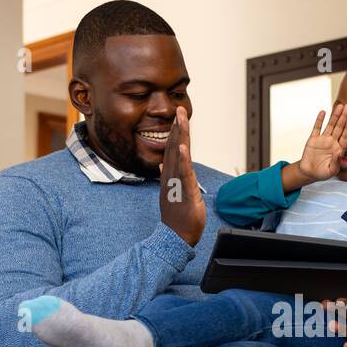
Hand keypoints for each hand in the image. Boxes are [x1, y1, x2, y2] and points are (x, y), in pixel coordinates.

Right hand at [159, 107, 205, 245]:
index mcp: (170, 176)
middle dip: (178, 127)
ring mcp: (177, 183)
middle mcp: (171, 177)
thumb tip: (162, 164)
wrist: (176, 237)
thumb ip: (169, 177)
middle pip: (174, 147)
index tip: (178, 116)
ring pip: (178, 156)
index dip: (175, 132)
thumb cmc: (178, 217)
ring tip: (181, 119)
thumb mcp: (173, 192)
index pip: (172, 150)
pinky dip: (182, 159)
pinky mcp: (184, 192)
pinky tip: (182, 146)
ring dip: (180, 136)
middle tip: (180, 109)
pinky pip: (183, 173)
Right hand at [296, 104, 346, 181]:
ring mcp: (323, 139)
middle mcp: (332, 142)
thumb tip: (339, 152)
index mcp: (339, 149)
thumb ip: (336, 162)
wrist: (309, 173)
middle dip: (344, 117)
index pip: (345, 137)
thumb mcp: (331, 171)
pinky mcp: (313, 139)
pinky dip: (319, 120)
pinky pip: (317, 128)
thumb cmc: (322, 173)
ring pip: (330, 125)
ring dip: (335, 116)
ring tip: (339, 106)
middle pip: (339, 128)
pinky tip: (323, 112)